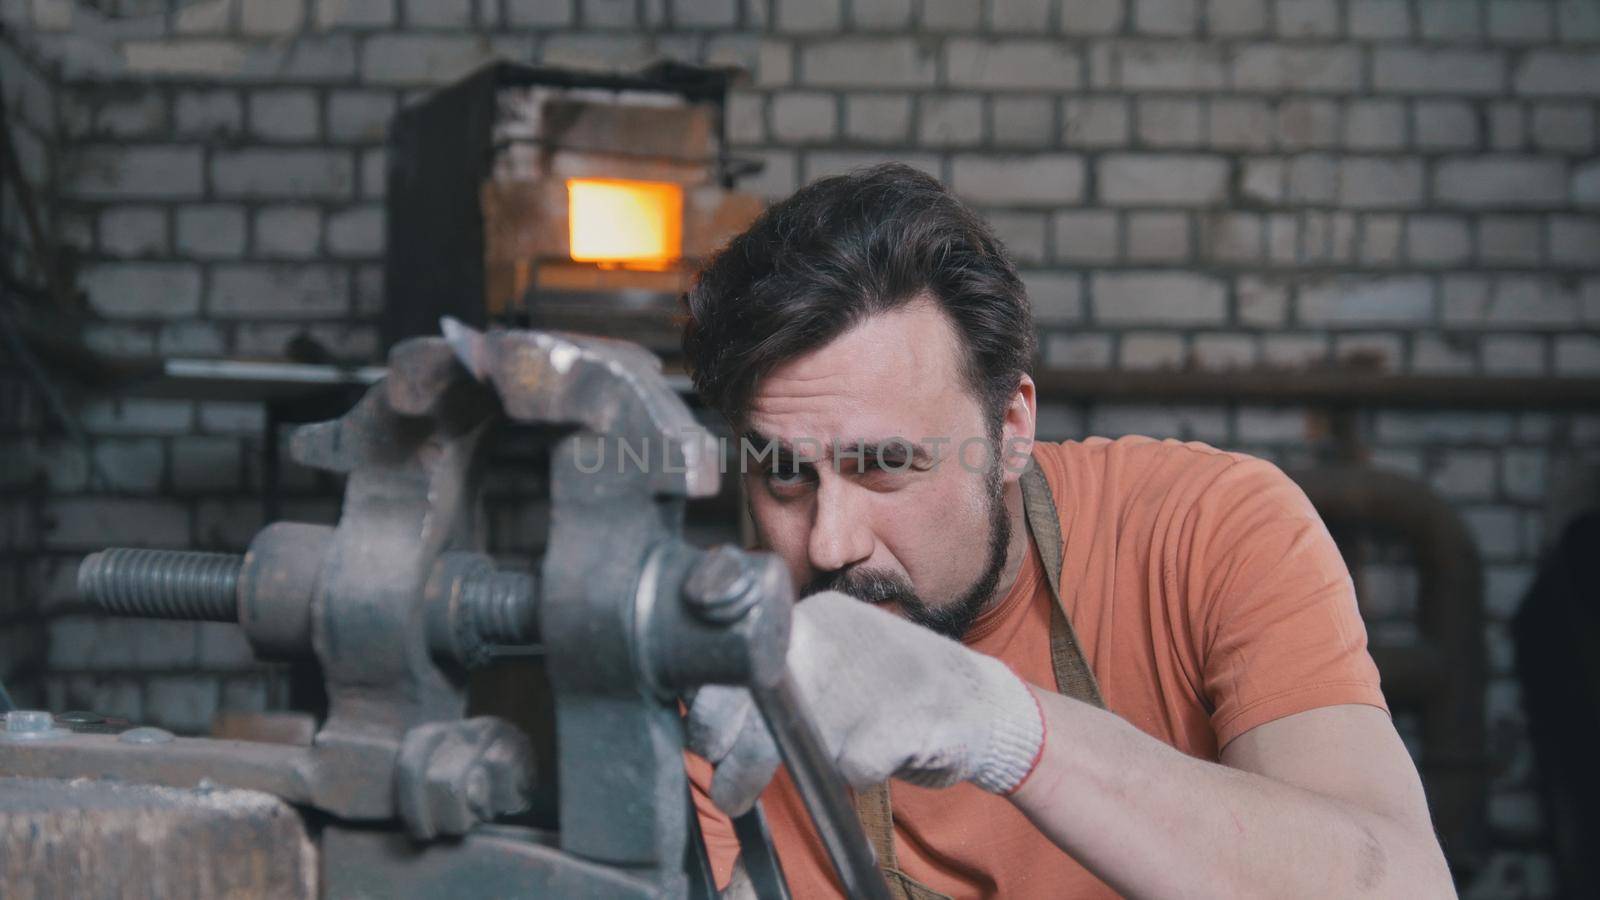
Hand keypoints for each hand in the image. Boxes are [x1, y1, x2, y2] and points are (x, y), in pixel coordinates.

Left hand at [686, 590, 1044, 815]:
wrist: (981, 704)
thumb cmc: (891, 692)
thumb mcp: (832, 662)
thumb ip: (777, 675)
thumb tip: (701, 710)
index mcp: (813, 618)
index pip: (740, 660)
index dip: (715, 709)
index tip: (706, 744)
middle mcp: (836, 637)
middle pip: (758, 701)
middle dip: (736, 755)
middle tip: (729, 789)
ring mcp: (872, 674)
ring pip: (803, 740)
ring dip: (804, 765)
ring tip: (832, 759)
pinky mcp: (905, 717)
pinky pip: (854, 765)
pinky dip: (860, 773)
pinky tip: (879, 755)